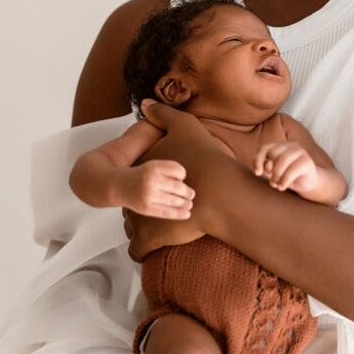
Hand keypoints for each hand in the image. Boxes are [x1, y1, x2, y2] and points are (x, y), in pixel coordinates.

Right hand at [120, 159, 194, 218]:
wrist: (120, 186)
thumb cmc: (142, 176)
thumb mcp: (153, 166)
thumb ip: (169, 171)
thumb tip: (188, 187)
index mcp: (154, 166)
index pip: (178, 170)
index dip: (182, 175)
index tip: (181, 178)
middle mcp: (151, 180)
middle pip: (178, 187)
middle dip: (188, 192)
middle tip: (192, 194)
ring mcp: (148, 195)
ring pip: (174, 201)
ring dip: (186, 203)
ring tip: (190, 204)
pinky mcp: (146, 208)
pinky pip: (167, 212)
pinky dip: (179, 214)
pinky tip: (187, 214)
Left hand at [124, 101, 227, 261]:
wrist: (222, 191)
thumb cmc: (206, 159)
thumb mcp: (185, 127)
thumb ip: (163, 113)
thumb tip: (145, 102)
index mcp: (142, 172)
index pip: (132, 176)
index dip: (141, 179)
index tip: (149, 183)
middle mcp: (135, 194)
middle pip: (130, 201)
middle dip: (139, 206)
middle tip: (152, 205)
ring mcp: (139, 219)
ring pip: (131, 227)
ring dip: (140, 227)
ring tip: (154, 226)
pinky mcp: (148, 240)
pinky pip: (137, 250)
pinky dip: (141, 250)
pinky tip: (148, 247)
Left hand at [253, 142, 319, 194]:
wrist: (309, 183)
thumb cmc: (289, 176)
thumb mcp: (275, 173)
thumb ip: (268, 168)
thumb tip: (267, 165)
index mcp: (280, 146)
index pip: (264, 148)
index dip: (258, 160)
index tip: (257, 173)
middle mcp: (290, 146)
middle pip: (273, 154)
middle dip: (270, 170)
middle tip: (273, 182)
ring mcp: (300, 152)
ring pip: (282, 160)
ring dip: (276, 175)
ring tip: (277, 185)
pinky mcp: (307, 161)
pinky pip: (292, 169)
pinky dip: (285, 180)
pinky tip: (282, 187)